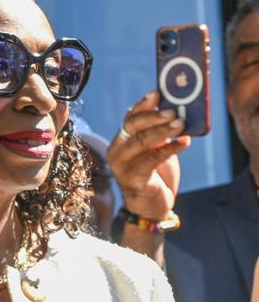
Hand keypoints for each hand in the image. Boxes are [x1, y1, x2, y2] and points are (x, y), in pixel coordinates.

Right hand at [107, 90, 189, 219]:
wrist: (151, 208)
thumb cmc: (156, 176)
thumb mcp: (155, 151)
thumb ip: (159, 135)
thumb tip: (177, 113)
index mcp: (121, 140)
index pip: (129, 117)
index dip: (143, 105)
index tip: (158, 93)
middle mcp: (117, 150)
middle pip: (133, 127)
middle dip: (154, 117)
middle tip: (173, 111)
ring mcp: (122, 166)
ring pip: (141, 141)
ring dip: (163, 131)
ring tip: (181, 124)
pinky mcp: (133, 179)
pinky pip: (152, 160)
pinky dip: (170, 149)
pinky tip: (184, 142)